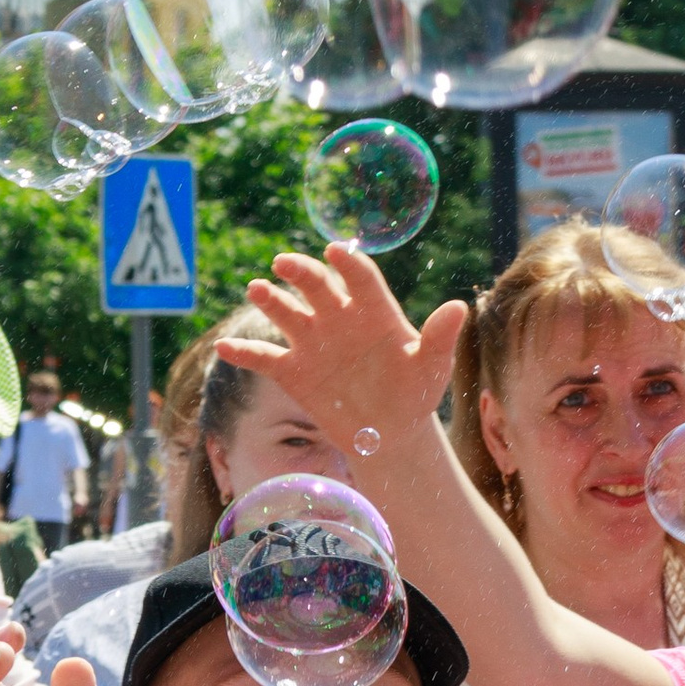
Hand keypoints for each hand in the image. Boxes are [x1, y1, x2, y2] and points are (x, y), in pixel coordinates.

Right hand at [220, 239, 468, 460]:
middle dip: (301, 273)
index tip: (336, 253)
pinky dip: (243, 352)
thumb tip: (458, 307)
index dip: (348, 264)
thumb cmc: (414, 393)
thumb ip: (439, 339)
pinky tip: (225, 347)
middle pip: (316, 286)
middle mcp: (339, 319)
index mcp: (374, 312)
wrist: (390, 432)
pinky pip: (263, 357)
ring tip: (258, 289)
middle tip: (285, 264)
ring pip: (287, 313)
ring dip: (271, 300)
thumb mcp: (431, 369)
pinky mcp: (293, 371)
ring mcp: (313, 343)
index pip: (360, 278)